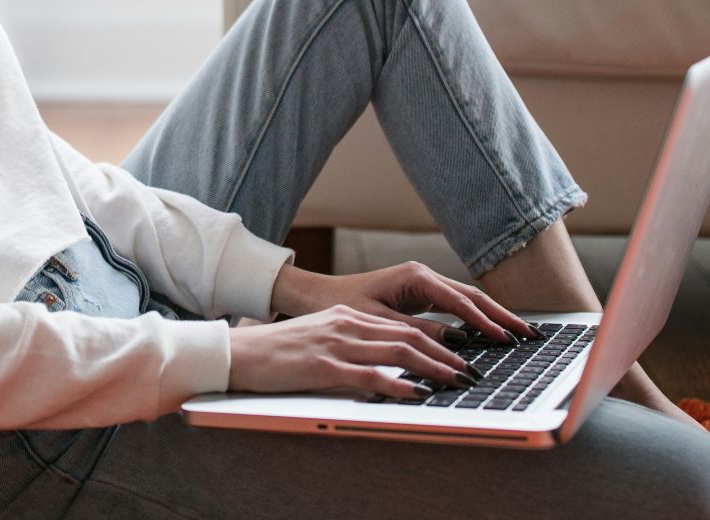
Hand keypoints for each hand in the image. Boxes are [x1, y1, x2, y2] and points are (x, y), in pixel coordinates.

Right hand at [227, 304, 480, 396]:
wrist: (239, 353)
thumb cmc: (276, 352)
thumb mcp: (319, 338)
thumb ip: (350, 345)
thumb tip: (383, 363)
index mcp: (347, 316)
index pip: (402, 326)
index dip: (436, 341)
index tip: (459, 356)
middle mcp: (346, 324)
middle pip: (408, 336)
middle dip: (445, 354)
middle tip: (471, 371)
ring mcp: (336, 344)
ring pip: (397, 352)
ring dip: (433, 368)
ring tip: (456, 381)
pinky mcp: (323, 367)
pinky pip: (369, 375)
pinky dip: (398, 384)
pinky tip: (417, 393)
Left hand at [271, 260, 540, 344]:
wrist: (318, 296)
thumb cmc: (341, 306)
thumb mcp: (379, 323)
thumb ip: (417, 332)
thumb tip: (456, 344)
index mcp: (415, 277)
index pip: (460, 302)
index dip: (485, 322)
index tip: (506, 339)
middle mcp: (423, 276)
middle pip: (473, 296)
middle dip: (502, 316)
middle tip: (529, 335)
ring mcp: (424, 284)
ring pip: (467, 300)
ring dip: (493, 317)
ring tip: (520, 335)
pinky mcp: (420, 294)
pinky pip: (455, 307)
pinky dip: (475, 319)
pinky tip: (492, 333)